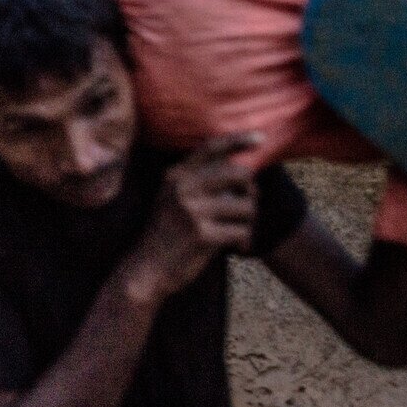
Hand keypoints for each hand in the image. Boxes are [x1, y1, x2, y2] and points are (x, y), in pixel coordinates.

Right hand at [123, 132, 263, 303]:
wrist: (146, 268)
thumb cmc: (167, 233)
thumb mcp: (172, 199)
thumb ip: (199, 182)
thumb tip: (242, 171)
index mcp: (176, 176)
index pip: (211, 148)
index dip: (238, 140)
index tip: (260, 138)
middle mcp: (182, 188)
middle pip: (239, 174)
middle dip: (251, 192)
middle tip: (246, 209)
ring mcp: (192, 211)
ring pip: (246, 205)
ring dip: (249, 221)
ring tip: (238, 232)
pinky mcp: (202, 235)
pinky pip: (242, 230)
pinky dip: (245, 241)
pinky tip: (236, 248)